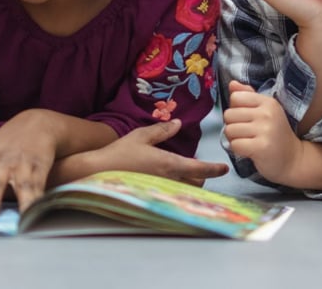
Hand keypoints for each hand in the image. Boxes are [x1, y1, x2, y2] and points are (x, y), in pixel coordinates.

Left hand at [0, 110, 61, 219]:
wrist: (38, 122)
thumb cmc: (8, 143)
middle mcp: (4, 162)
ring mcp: (23, 164)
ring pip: (23, 186)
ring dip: (22, 203)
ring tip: (22, 221)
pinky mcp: (41, 166)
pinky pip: (40, 185)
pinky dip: (40, 199)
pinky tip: (40, 212)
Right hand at [79, 120, 228, 186]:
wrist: (98, 173)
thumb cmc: (119, 153)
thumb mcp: (141, 136)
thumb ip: (162, 131)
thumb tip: (178, 123)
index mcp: (169, 164)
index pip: (200, 169)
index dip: (214, 169)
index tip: (223, 169)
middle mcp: (169, 181)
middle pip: (196, 183)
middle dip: (200, 176)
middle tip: (196, 167)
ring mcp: (161, 192)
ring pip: (185, 191)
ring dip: (189, 184)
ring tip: (182, 175)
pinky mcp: (153, 198)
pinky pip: (172, 196)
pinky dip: (176, 190)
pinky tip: (168, 184)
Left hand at [223, 80, 302, 184]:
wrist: (293, 159)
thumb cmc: (274, 134)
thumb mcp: (264, 111)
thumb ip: (247, 96)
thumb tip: (232, 84)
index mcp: (268, 102)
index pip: (235, 97)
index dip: (235, 109)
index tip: (246, 119)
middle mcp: (267, 114)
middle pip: (229, 114)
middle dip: (232, 125)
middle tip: (246, 133)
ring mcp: (266, 130)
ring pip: (229, 130)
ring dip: (234, 139)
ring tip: (248, 141)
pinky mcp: (262, 147)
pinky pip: (234, 145)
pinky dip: (238, 150)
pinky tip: (249, 150)